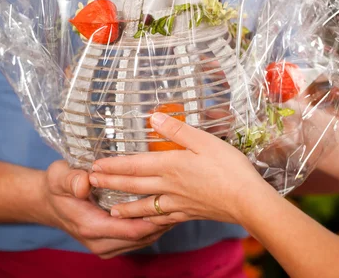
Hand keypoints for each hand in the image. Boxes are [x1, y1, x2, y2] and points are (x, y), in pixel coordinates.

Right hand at [37, 161, 170, 258]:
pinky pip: (137, 238)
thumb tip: (84, 183)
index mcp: (91, 227)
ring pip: (142, 239)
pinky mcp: (111, 243)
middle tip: (183, 200)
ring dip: (160, 224)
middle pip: (142, 236)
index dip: (154, 218)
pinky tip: (164, 210)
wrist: (48, 202)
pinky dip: (151, 226)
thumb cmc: (57, 187)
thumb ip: (71, 180)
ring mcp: (106, 246)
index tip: (171, 202)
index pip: (131, 229)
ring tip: (179, 204)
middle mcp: (100, 242)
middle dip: (163, 221)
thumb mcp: (59, 176)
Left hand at [88, 113, 266, 224]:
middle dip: (111, 183)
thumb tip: (154, 117)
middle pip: (133, 185)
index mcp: (170, 166)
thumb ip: (177, 130)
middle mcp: (169, 186)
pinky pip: (163, 219)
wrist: (246, 200)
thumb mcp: (204, 141)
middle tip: (91, 183)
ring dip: (125, 206)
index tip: (95, 165)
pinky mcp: (189, 213)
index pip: (133, 165)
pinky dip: (149, 220)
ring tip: (111, 209)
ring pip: (145, 206)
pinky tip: (147, 221)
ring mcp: (178, 202)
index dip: (112, 165)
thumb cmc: (229, 168)